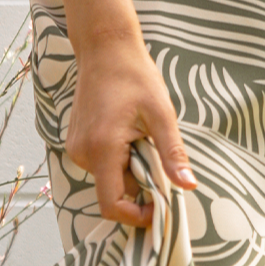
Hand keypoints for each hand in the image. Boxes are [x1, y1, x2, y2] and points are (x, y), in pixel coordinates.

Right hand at [65, 31, 196, 227]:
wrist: (105, 49)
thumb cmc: (134, 76)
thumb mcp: (161, 114)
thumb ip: (172, 153)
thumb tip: (188, 186)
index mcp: (102, 149)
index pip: (112, 205)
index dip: (136, 216)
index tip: (160, 208)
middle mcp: (82, 153)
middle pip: (113, 193)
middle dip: (140, 187)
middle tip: (160, 160)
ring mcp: (76, 148)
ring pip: (108, 179)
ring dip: (131, 171)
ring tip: (144, 139)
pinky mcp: (77, 142)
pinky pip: (101, 165)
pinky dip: (120, 160)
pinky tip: (130, 134)